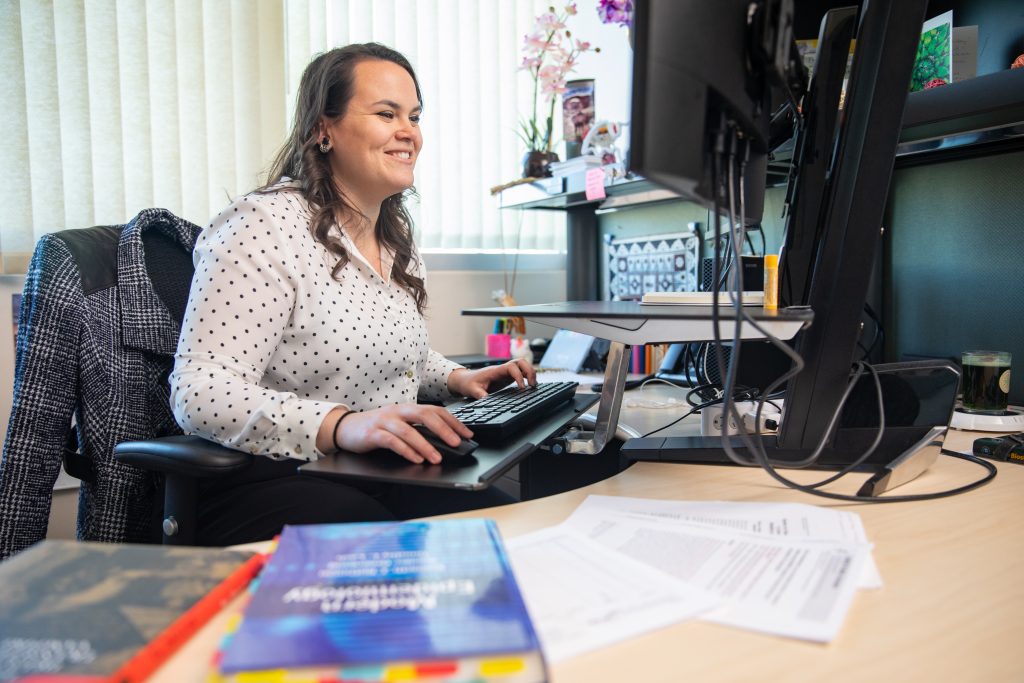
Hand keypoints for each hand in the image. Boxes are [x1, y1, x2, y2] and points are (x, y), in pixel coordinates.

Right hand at [332, 404, 472, 464]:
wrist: (345, 428)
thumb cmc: (376, 428)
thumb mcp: (399, 425)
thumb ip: (418, 430)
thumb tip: (444, 442)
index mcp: (408, 408)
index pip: (435, 411)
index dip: (453, 421)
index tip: (467, 434)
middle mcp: (398, 411)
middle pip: (425, 416)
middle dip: (443, 429)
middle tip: (457, 442)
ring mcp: (385, 421)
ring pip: (409, 431)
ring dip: (425, 445)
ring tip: (437, 458)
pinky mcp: (373, 434)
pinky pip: (392, 441)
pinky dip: (406, 451)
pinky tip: (416, 459)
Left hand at [448, 359, 536, 398]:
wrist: (465, 380)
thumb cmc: (468, 383)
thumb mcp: (472, 390)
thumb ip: (479, 395)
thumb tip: (487, 401)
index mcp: (495, 371)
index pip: (511, 367)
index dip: (519, 375)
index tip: (522, 388)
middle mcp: (502, 369)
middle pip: (521, 362)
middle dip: (529, 371)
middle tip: (532, 385)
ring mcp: (506, 372)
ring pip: (523, 365)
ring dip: (530, 373)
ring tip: (533, 386)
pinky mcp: (507, 377)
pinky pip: (521, 373)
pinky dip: (527, 377)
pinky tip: (529, 387)